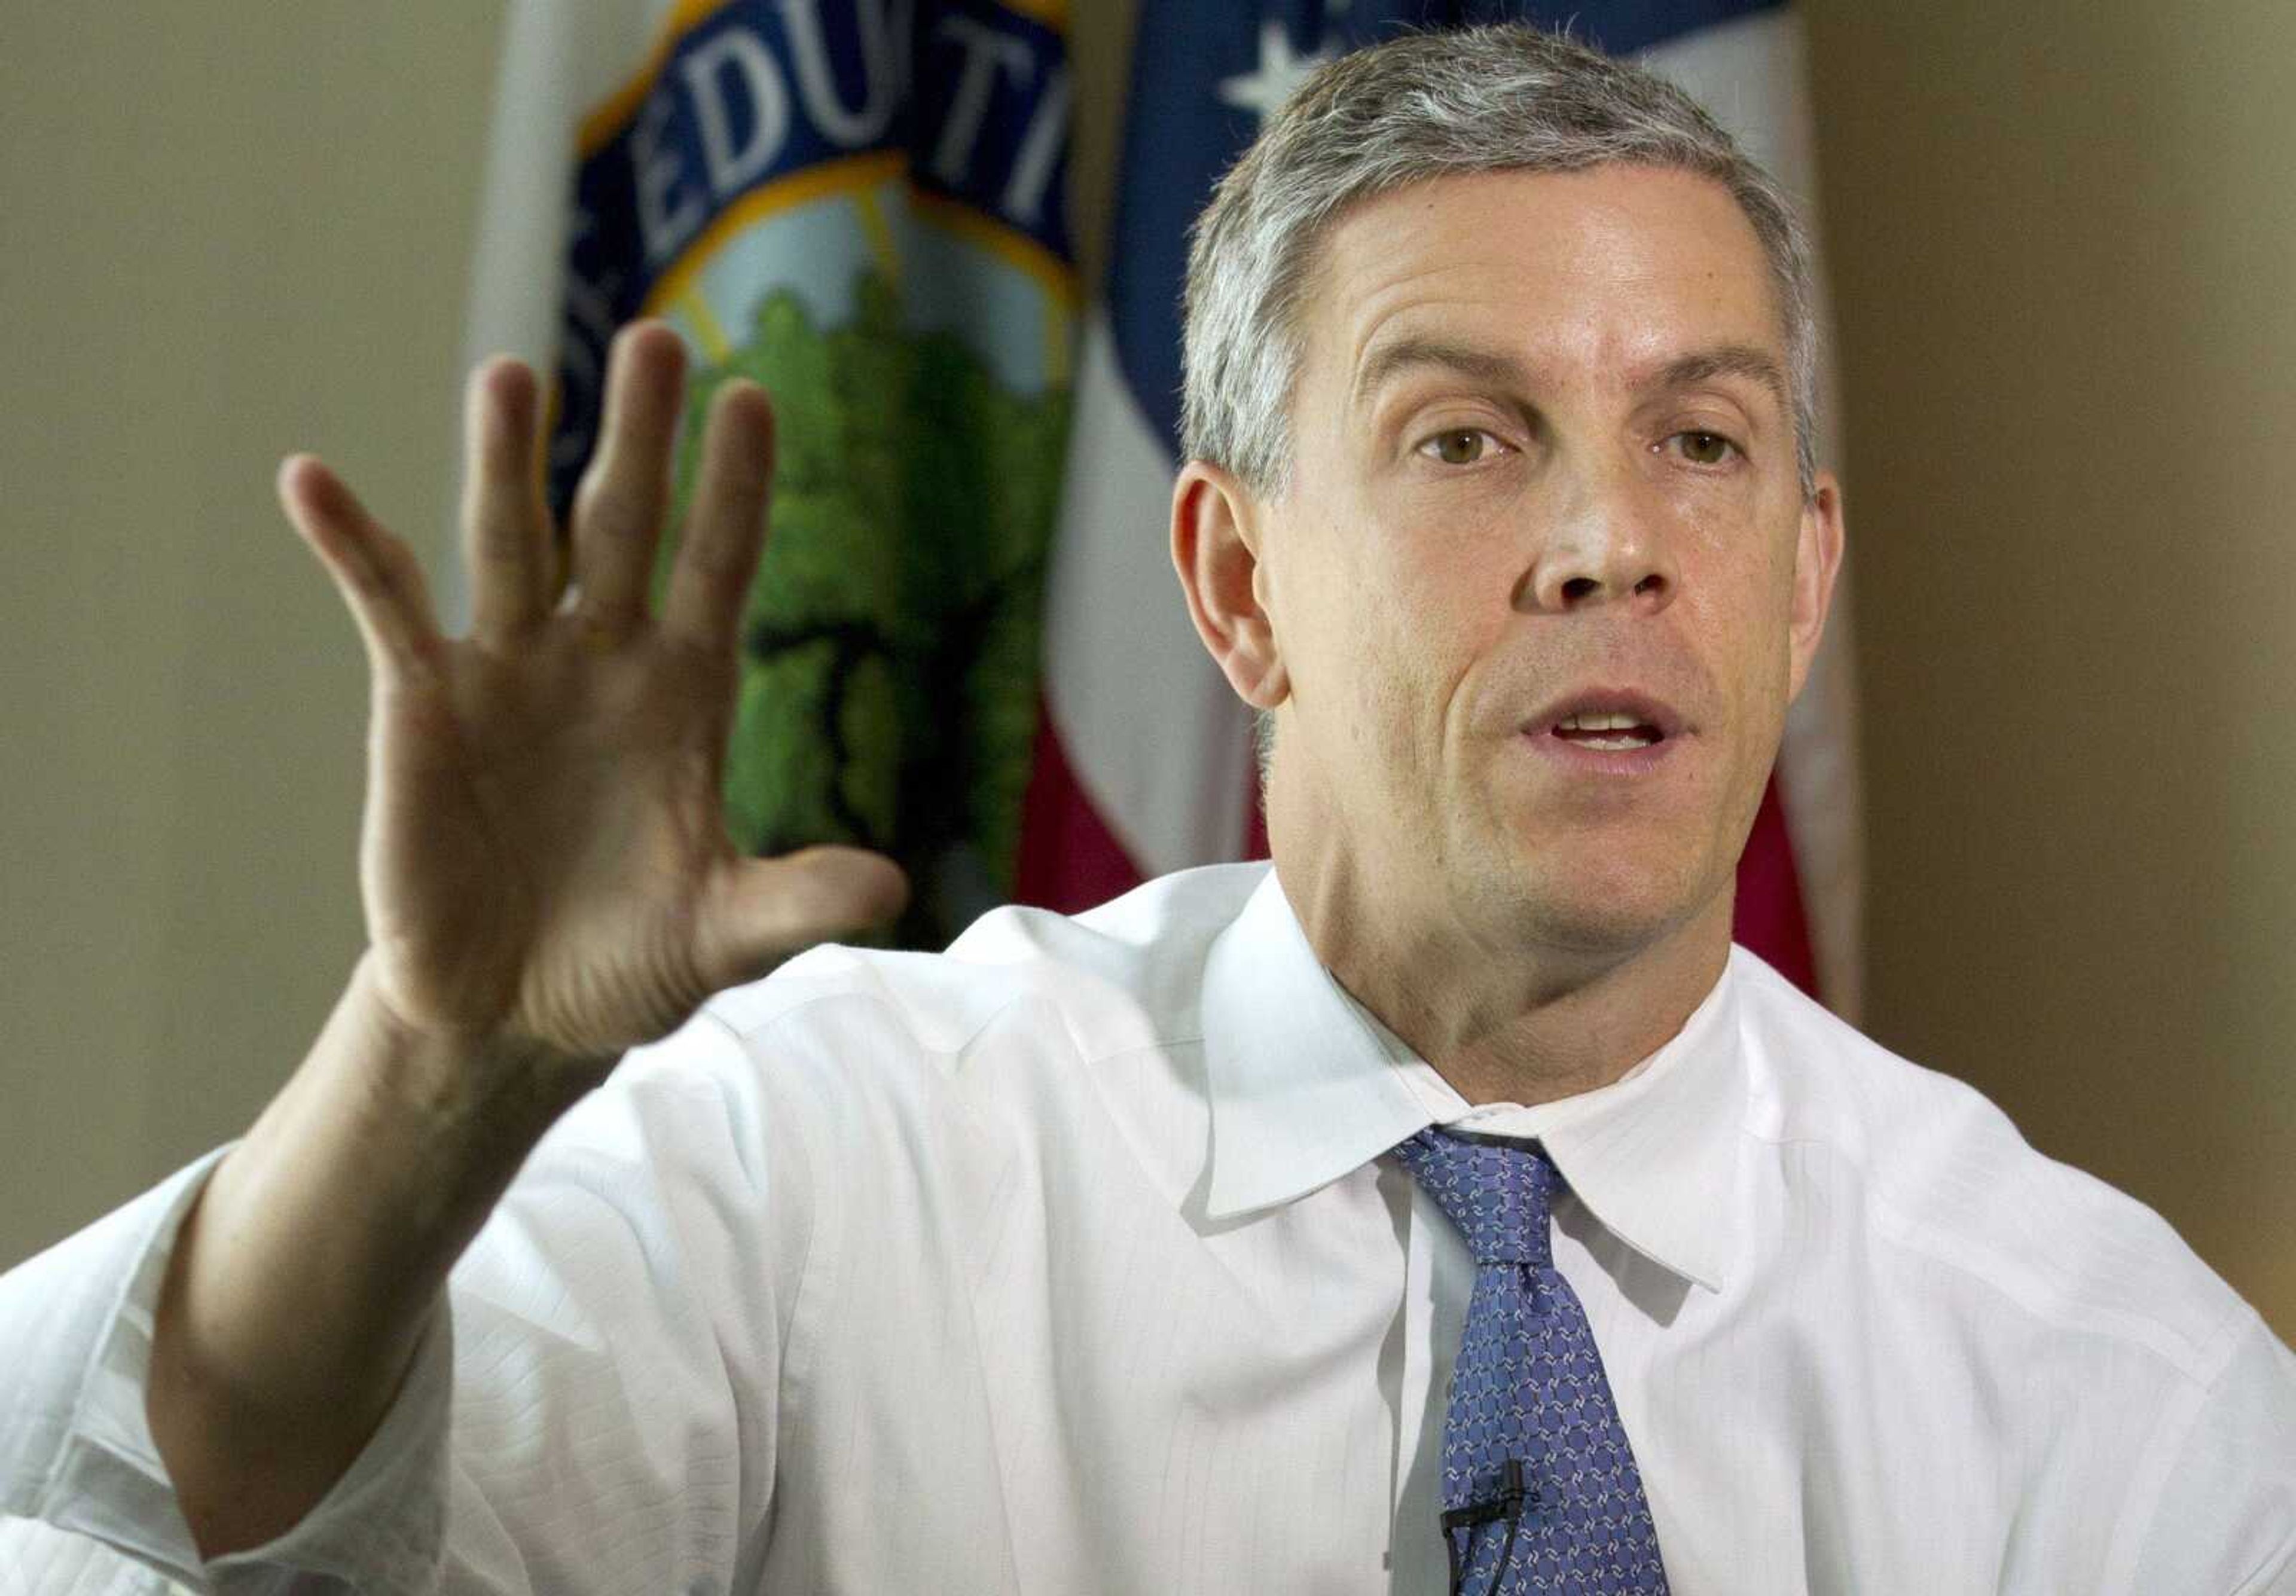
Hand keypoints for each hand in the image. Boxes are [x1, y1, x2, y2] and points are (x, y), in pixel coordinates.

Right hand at [279, 321, 907, 1067]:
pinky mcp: (423, 705)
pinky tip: (311, 479)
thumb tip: (892, 886)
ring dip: (506, 463)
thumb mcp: (721, 937)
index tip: (754, 399)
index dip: (734, 492)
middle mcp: (599, 658)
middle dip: (637, 441)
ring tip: (511, 374)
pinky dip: (351, 546)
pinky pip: (387, 608)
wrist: (512, 1014)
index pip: (718, 570)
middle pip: (622, 528)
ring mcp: (509, 671)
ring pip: (510, 543)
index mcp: (684, 694)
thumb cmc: (627, 964)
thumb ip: (797, 902)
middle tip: (655, 338)